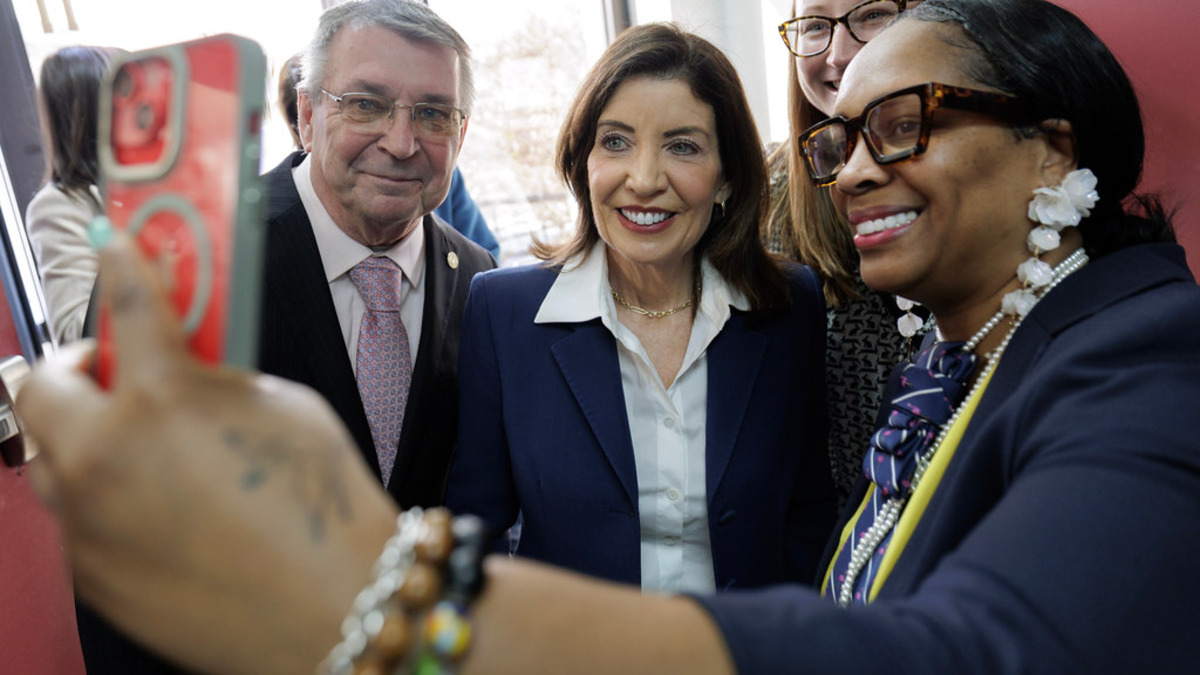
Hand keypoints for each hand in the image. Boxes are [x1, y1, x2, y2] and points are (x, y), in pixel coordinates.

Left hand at [17, 234, 397, 673]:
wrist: (336, 608)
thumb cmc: (323, 515)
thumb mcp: (281, 409)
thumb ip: (217, 378)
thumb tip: (188, 368)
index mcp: (160, 400)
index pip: (129, 305)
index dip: (122, 265)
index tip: (116, 250)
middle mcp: (104, 458)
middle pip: (38, 385)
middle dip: (69, 365)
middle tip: (105, 364)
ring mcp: (88, 522)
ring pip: (44, 456)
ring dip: (75, 431)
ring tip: (125, 435)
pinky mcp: (90, 575)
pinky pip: (74, 516)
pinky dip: (100, 494)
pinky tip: (152, 501)